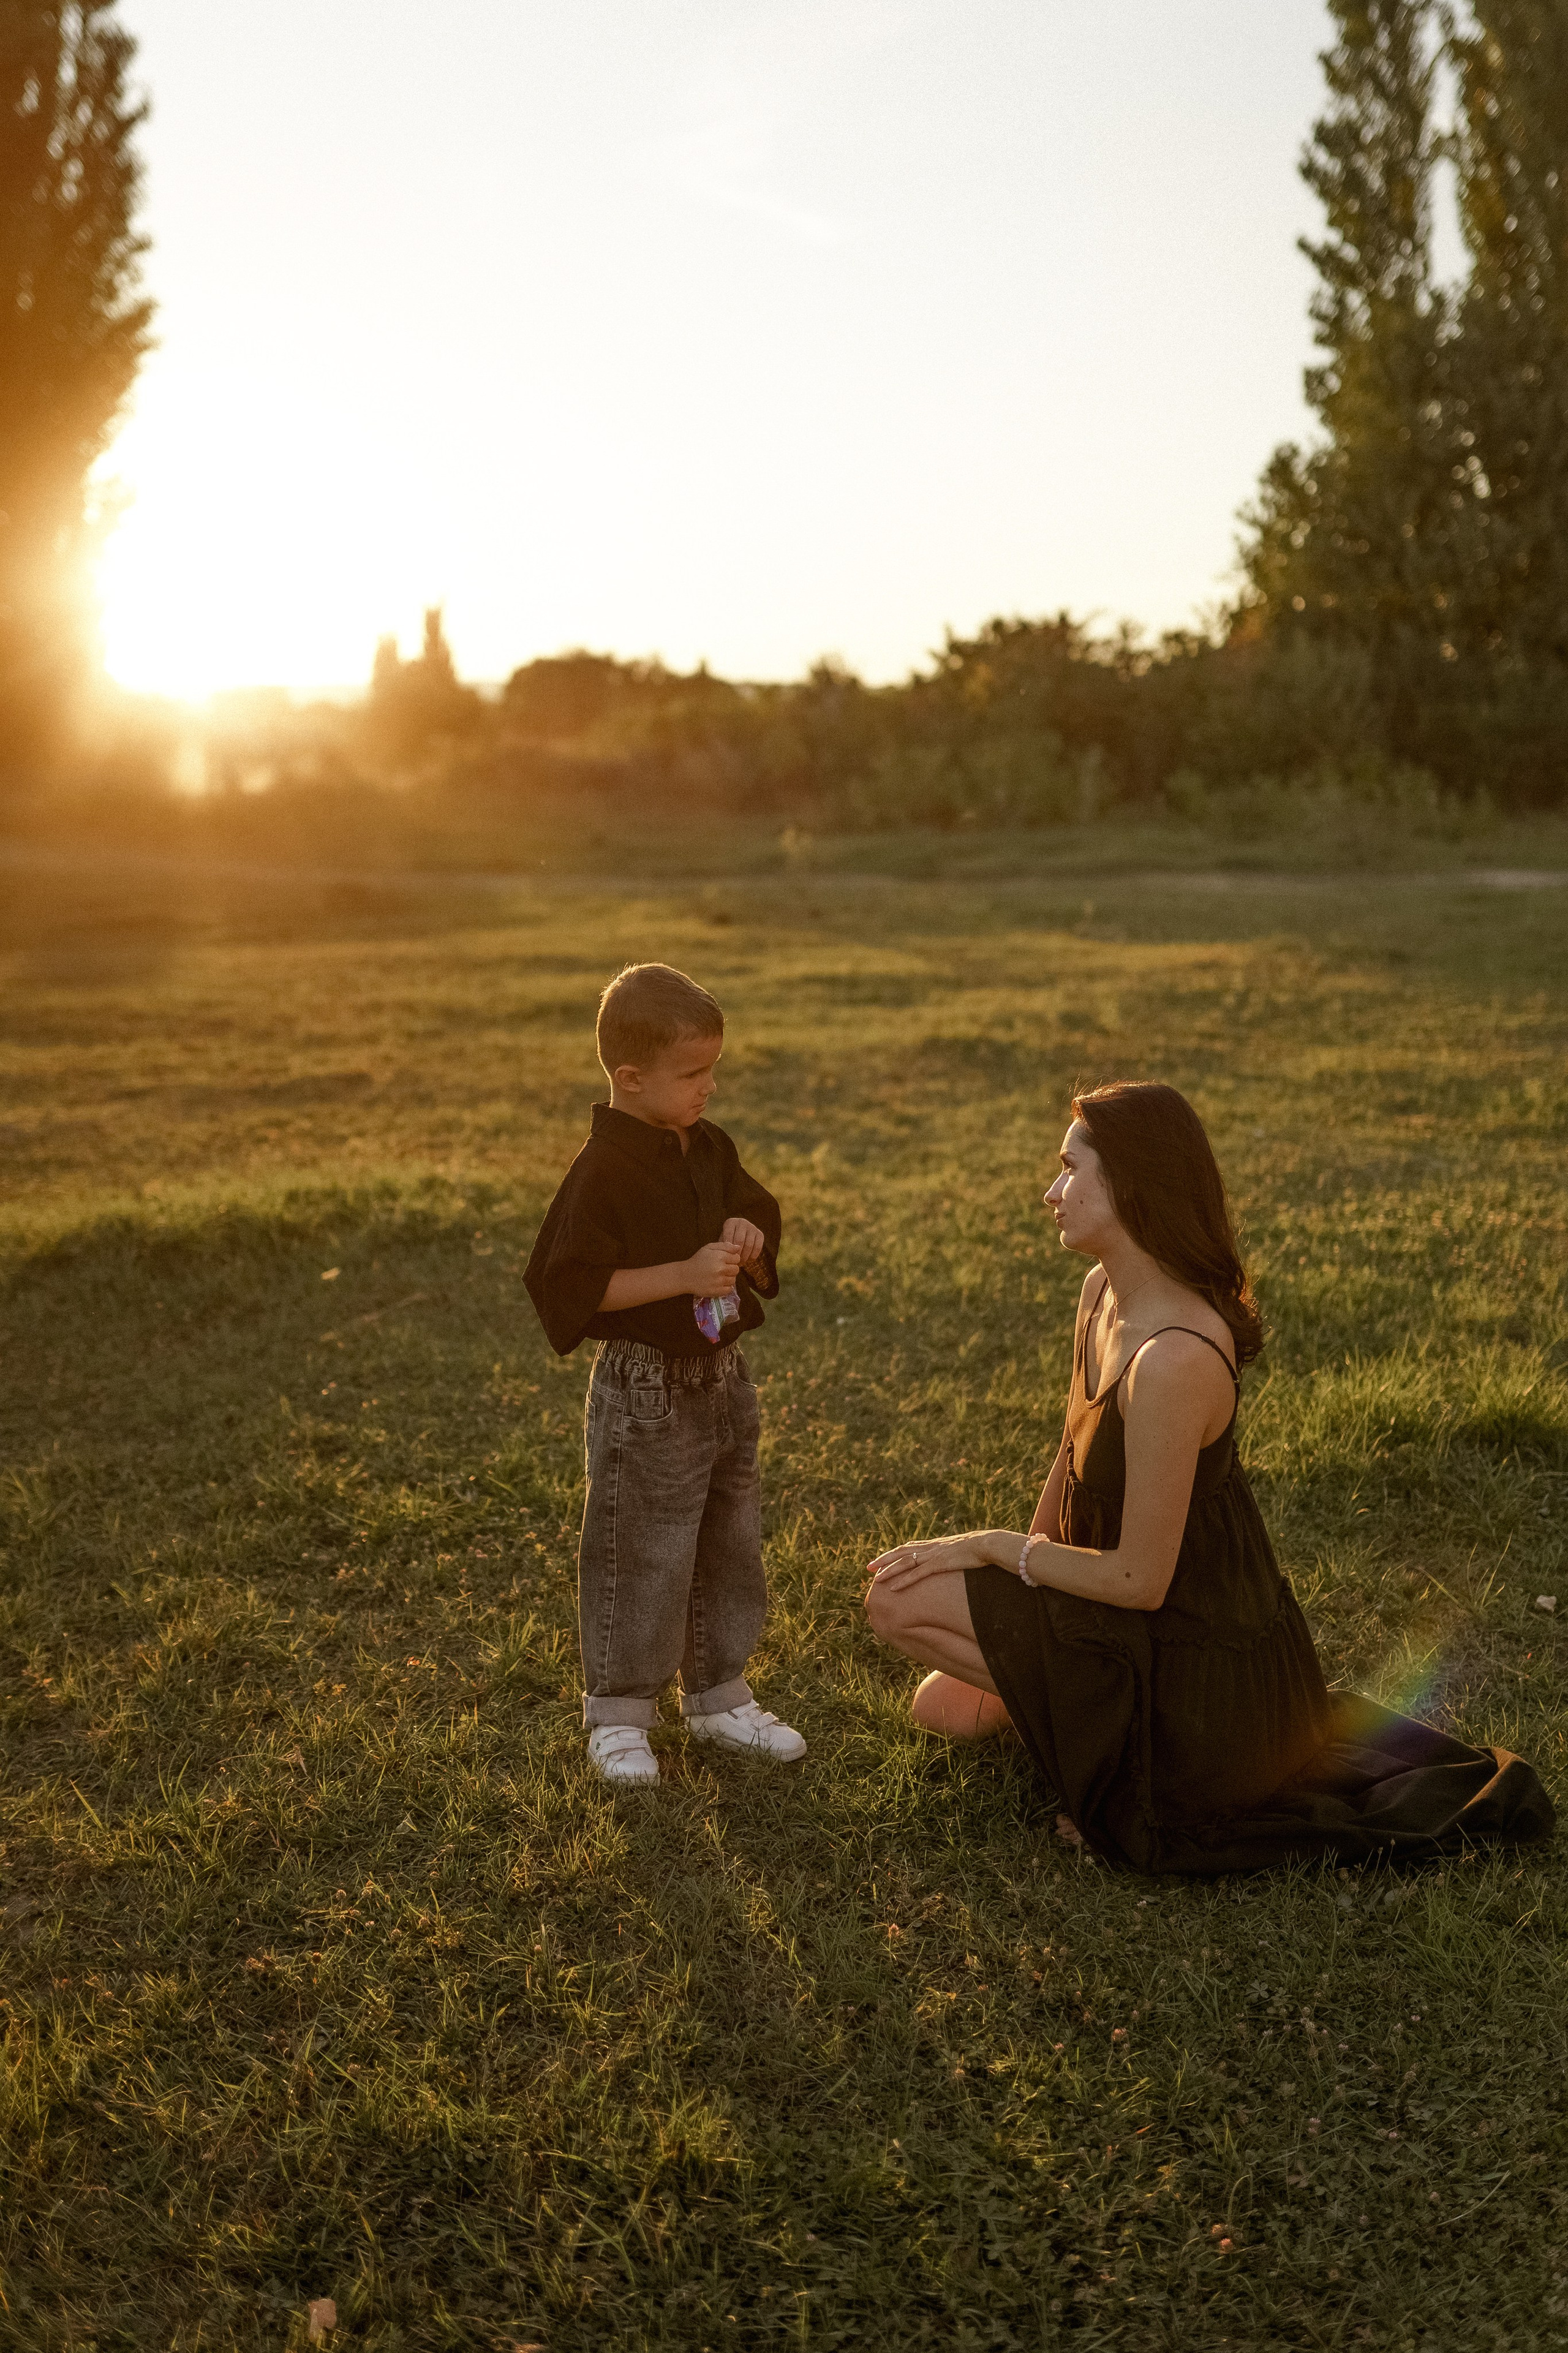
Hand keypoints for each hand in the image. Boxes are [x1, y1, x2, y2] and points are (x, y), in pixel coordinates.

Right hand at [687, 1238, 743, 1293]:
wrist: (685, 1276)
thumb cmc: (698, 1260)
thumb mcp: (709, 1248)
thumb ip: (725, 1246)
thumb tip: (738, 1247)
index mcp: (719, 1256)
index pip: (737, 1258)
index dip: (731, 1259)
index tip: (724, 1260)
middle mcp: (720, 1269)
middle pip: (736, 1269)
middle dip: (730, 1268)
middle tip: (721, 1269)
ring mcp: (719, 1281)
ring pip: (733, 1279)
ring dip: (728, 1278)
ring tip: (719, 1276)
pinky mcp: (717, 1291)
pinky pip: (729, 1289)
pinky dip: (725, 1287)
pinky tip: (718, 1283)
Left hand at [722, 1216, 766, 1271]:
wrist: (738, 1239)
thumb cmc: (727, 1243)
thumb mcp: (722, 1243)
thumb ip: (724, 1246)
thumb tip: (728, 1253)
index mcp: (730, 1222)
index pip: (729, 1236)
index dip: (728, 1249)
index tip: (727, 1258)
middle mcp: (742, 1222)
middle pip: (740, 1241)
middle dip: (737, 1254)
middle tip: (734, 1262)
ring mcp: (752, 1227)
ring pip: (749, 1245)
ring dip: (745, 1257)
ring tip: (740, 1263)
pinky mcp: (760, 1234)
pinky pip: (757, 1247)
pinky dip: (753, 1256)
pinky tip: (748, 1260)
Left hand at [866, 1532, 992, 1590]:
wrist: (988, 1544)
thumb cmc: (979, 1549)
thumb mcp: (961, 1551)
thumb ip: (953, 1555)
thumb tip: (952, 1559)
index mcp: (935, 1545)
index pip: (909, 1547)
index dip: (894, 1553)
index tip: (882, 1559)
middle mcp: (930, 1548)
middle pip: (900, 1552)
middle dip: (883, 1560)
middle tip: (868, 1568)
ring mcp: (934, 1555)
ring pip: (905, 1562)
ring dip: (888, 1571)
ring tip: (875, 1579)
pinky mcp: (939, 1564)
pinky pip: (917, 1573)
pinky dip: (903, 1580)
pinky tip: (893, 1588)